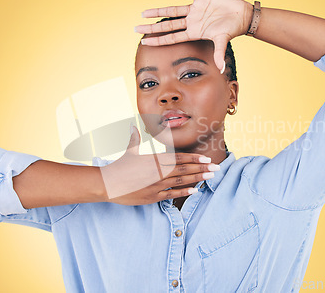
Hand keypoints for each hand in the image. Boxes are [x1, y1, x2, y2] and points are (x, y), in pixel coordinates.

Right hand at [100, 125, 217, 205]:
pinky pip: (172, 194)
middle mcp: (158, 172)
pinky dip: (184, 192)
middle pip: (184, 169)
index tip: (206, 158)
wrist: (108, 184)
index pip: (179, 158)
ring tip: (210, 177)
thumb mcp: (129, 152)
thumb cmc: (119, 167)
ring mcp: (156, 185)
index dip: (194, 158)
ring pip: (181, 181)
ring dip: (197, 178)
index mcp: (154, 160)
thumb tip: (132, 126)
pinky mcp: (153, 197)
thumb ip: (134, 139)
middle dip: (202, 168)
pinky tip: (195, 190)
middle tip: (216, 168)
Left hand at [135, 0, 252, 71]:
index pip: (172, 37)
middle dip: (152, 27)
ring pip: (172, 10)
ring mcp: (194, 9)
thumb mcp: (223, 41)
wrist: (242, 15)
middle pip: (167, 25)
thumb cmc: (232, 29)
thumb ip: (219, 53)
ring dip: (157, 11)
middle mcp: (191, 21)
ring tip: (143, 13)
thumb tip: (222, 70)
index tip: (144, 42)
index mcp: (194, 32)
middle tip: (136, 28)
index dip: (158, 40)